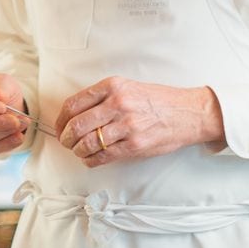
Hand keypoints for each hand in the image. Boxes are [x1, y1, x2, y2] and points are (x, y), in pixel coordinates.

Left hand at [56, 78, 224, 167]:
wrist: (188, 112)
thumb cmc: (158, 101)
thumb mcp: (128, 87)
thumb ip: (103, 97)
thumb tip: (75, 114)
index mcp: (113, 86)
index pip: (74, 104)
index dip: (61, 119)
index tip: (60, 127)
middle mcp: (118, 104)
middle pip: (76, 125)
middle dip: (66, 138)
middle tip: (66, 142)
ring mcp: (126, 125)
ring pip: (87, 143)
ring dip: (78, 151)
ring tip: (79, 151)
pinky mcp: (134, 145)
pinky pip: (103, 156)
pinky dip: (91, 160)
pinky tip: (90, 159)